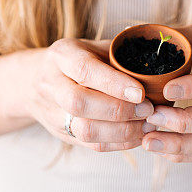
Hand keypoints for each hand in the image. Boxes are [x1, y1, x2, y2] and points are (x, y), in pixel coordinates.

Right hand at [24, 37, 155, 151]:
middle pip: (79, 103)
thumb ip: (118, 53)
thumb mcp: (92, 46)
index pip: (84, 70)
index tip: (140, 92)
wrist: (34, 80)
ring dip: (121, 131)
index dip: (113, 83)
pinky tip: (138, 136)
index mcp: (62, 55)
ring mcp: (52, 112)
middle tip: (148, 110)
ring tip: (147, 125)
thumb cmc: (76, 59)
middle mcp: (51, 83)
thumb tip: (157, 64)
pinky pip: (90, 145)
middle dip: (118, 110)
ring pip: (84, 129)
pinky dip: (117, 143)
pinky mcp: (61, 134)